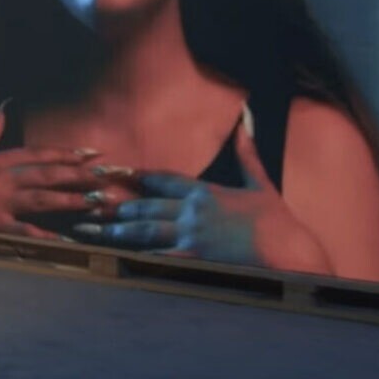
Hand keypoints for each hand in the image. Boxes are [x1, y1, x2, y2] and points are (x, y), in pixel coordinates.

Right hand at [0, 103, 129, 238]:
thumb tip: (3, 112)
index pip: (37, 154)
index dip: (65, 153)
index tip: (90, 154)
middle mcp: (0, 179)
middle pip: (46, 173)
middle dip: (78, 173)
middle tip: (106, 174)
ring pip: (42, 198)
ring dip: (72, 199)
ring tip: (97, 201)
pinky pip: (24, 230)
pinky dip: (46, 235)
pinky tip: (67, 238)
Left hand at [72, 112, 330, 272]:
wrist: (291, 251)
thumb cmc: (278, 220)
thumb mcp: (261, 183)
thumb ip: (246, 154)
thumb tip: (245, 120)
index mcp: (205, 191)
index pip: (161, 178)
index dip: (134, 174)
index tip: (111, 170)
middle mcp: (192, 210)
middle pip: (145, 205)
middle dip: (115, 203)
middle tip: (87, 200)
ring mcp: (191, 234)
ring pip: (145, 230)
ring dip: (116, 229)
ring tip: (91, 229)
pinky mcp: (195, 257)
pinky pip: (158, 256)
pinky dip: (136, 256)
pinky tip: (116, 257)